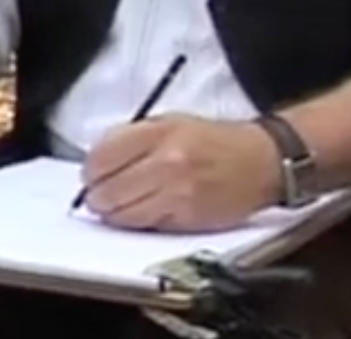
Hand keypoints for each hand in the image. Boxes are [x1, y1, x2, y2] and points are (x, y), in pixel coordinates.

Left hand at [82, 115, 278, 232]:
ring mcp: (176, 193)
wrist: (260, 161)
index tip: (93, 174)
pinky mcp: (186, 220)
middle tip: (103, 193)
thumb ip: (133, 138)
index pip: (101, 157)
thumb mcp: (171, 121)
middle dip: (98, 196)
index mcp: (158, 132)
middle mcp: (166, 162)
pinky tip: (148, 210)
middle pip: (106, 191)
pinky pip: (145, 228)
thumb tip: (98, 161)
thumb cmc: (215, 141)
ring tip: (124, 203)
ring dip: (115, 214)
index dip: (91, 170)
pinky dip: (139, 223)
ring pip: (121, 216)